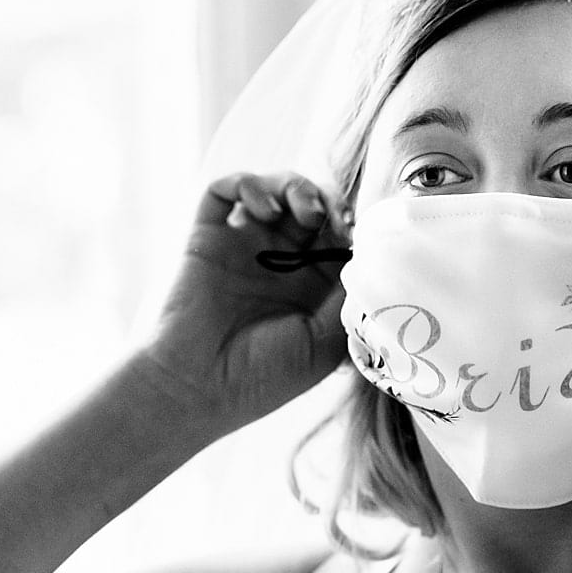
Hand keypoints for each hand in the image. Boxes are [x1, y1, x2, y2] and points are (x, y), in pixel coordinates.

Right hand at [141, 172, 352, 430]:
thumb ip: (349, 297)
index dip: (353, 223)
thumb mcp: (324, 343)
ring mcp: (243, 245)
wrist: (197, 389)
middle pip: (312, 204)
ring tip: (300, 210)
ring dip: (294, 186)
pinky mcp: (207, 236)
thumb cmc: (263, 377)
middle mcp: (280, 260)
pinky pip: (223, 190)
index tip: (359, 229)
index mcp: (312, 285)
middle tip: (329, 216)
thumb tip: (374, 254)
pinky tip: (261, 208)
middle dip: (327, 200)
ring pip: (274, 189)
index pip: (341, 235)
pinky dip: (246, 184)